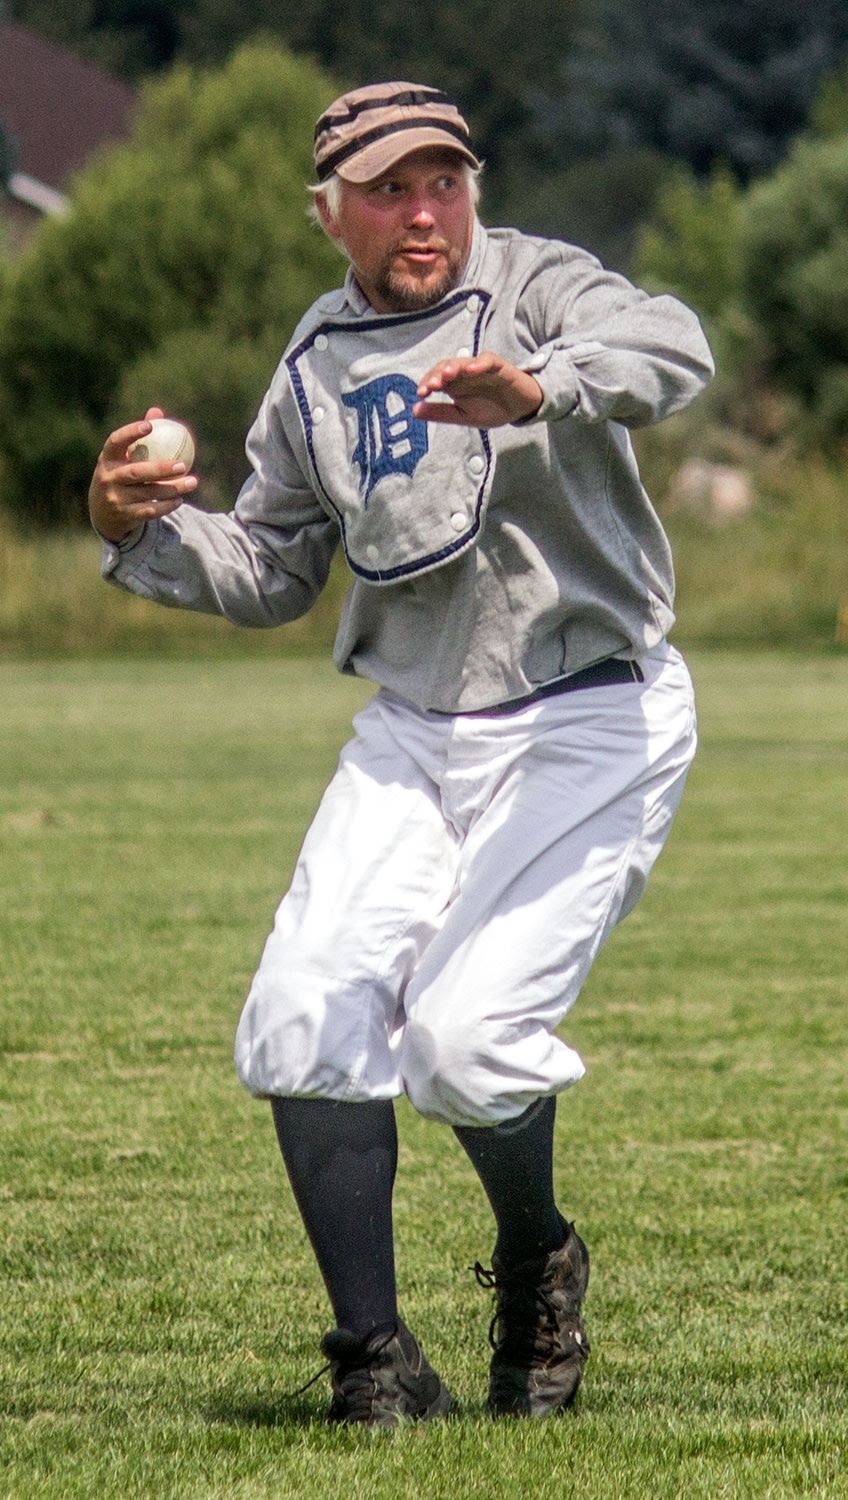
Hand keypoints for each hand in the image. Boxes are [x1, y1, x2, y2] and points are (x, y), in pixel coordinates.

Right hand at [88, 406, 197, 542]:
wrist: (103, 513)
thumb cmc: (119, 475)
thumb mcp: (122, 458)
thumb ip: (138, 437)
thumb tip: (157, 412)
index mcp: (107, 458)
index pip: (116, 441)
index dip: (131, 433)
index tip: (150, 426)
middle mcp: (108, 478)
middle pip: (136, 473)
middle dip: (160, 469)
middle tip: (183, 465)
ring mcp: (115, 499)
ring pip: (147, 493)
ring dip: (171, 488)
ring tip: (192, 482)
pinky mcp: (124, 516)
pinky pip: (149, 511)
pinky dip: (165, 506)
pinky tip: (180, 499)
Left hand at [413, 352, 542, 426]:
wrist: (521, 408)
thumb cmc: (492, 408)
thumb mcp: (464, 416)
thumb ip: (441, 413)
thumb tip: (414, 410)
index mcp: (455, 384)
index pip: (437, 377)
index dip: (428, 383)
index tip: (421, 394)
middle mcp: (466, 374)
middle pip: (448, 367)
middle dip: (438, 374)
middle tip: (432, 386)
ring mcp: (482, 369)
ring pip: (465, 362)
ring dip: (455, 367)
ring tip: (447, 375)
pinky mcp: (499, 367)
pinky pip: (489, 360)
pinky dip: (480, 363)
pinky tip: (472, 370)